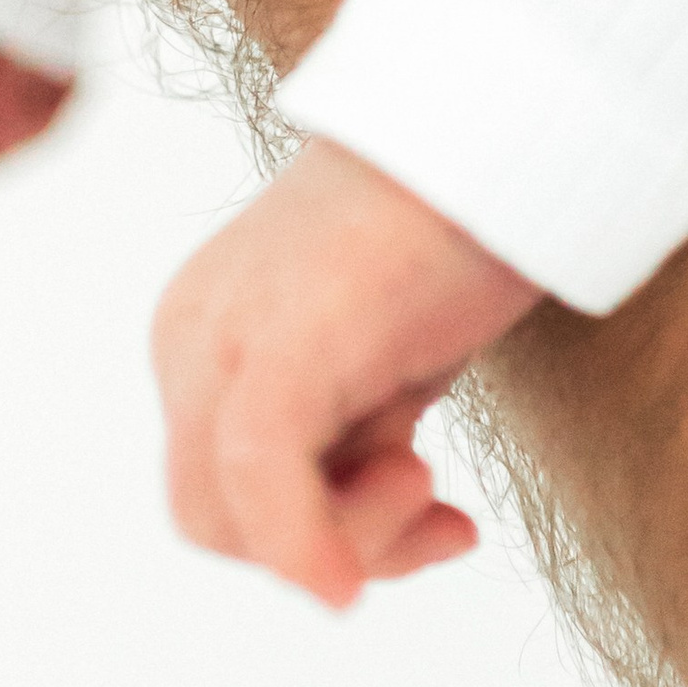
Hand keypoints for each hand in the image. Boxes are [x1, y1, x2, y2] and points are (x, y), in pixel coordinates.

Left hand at [151, 139, 540, 608]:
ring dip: (352, 537)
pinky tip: (435, 525)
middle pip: (217, 517)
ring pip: (233, 520)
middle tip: (437, 508)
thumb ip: (339, 440)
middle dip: (328, 541)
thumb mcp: (379, 361)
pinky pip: (265, 490)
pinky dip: (322, 544)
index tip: (436, 511)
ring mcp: (222, 341)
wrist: (495, 131)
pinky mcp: (275, 352)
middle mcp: (192, 336)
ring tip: (434, 469)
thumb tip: (338, 556)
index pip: (224, 488)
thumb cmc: (454, 233)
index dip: (319, 532)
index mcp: (205, 332)